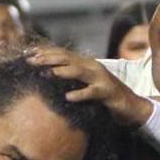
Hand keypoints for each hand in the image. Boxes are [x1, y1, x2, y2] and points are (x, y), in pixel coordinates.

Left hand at [27, 45, 153, 126]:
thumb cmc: (104, 96)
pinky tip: (68, 97)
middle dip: (49, 59)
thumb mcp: (85, 84)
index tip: (28, 54)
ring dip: (63, 72)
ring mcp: (101, 79)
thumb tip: (49, 74)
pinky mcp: (108, 92)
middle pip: (68, 59)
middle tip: (31, 62)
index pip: (63, 54)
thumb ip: (71, 78)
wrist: (131, 106)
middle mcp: (93, 67)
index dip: (46, 53)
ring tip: (48, 73)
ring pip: (79, 72)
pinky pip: (92, 93)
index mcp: (86, 64)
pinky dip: (81, 94)